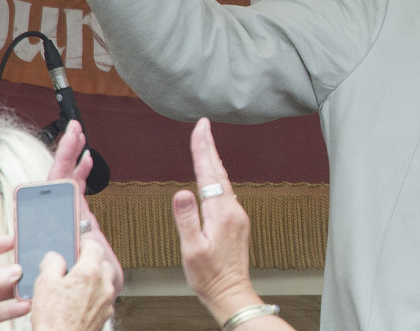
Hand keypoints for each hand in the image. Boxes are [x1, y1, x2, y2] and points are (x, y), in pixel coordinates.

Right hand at [30, 239, 115, 330]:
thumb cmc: (54, 320)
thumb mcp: (44, 285)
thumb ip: (51, 264)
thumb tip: (54, 257)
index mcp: (89, 272)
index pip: (94, 246)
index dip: (84, 243)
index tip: (77, 246)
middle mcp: (103, 285)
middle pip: (102, 264)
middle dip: (90, 263)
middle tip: (74, 268)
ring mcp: (106, 301)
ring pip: (104, 282)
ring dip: (93, 280)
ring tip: (74, 288)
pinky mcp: (105, 315)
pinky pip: (102, 298)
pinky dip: (94, 296)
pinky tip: (78, 303)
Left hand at [47, 120, 123, 292]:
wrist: (88, 298)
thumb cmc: (75, 286)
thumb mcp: (75, 267)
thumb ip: (76, 251)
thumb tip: (77, 232)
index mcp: (57, 220)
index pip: (57, 181)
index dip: (63, 157)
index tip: (68, 139)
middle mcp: (61, 215)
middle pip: (60, 175)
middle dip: (67, 148)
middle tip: (74, 128)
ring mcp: (68, 214)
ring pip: (67, 180)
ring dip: (72, 156)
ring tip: (78, 136)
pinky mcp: (77, 218)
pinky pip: (76, 189)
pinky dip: (81, 172)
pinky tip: (86, 161)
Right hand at [173, 118, 262, 324]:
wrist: (231, 292)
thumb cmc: (209, 276)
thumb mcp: (191, 249)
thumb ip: (186, 218)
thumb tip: (182, 191)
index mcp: (220, 212)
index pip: (208, 172)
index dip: (202, 148)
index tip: (200, 127)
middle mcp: (232, 209)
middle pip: (218, 171)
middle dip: (209, 147)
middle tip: (203, 125)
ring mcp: (237, 215)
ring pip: (224, 181)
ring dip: (214, 161)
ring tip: (206, 144)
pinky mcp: (238, 222)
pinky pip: (226, 192)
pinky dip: (218, 178)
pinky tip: (214, 177)